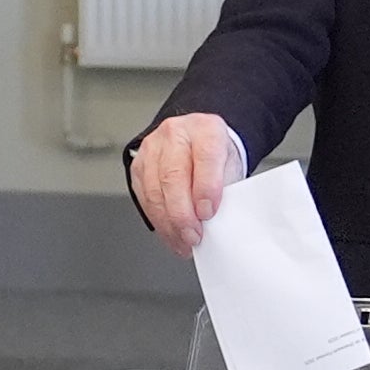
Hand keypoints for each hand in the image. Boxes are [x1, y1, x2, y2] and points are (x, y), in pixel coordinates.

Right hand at [130, 114, 244, 255]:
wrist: (199, 141)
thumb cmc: (217, 154)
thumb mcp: (230, 164)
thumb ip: (225, 187)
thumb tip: (217, 221)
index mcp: (206, 129)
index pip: (205, 157)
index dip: (206, 188)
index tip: (208, 213)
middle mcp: (176, 134)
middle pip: (173, 176)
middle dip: (182, 214)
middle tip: (193, 236)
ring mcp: (153, 149)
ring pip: (154, 190)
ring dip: (168, 222)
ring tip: (182, 240)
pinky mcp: (138, 166)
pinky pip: (144, 197)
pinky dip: (158, 220)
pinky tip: (170, 233)